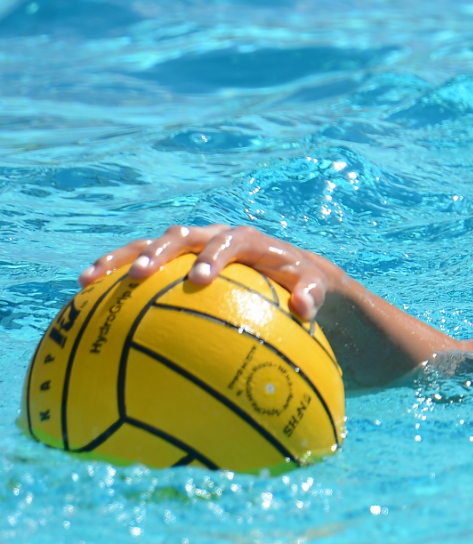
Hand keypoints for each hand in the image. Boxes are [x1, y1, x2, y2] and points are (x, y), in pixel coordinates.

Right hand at [83, 224, 337, 322]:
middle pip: (182, 235)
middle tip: (141, 275)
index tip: (201, 279)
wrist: (290, 270)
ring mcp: (191, 247)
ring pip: (151, 244)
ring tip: (90, 279)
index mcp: (249, 240)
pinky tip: (84, 297)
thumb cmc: (302, 281)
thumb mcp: (316, 286)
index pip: (230, 241)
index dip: (214, 256)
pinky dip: (114, 275)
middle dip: (160, 252)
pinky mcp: (174, 261)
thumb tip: (304, 307)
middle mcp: (214, 236)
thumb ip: (313, 293)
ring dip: (122, 258)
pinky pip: (139, 263)